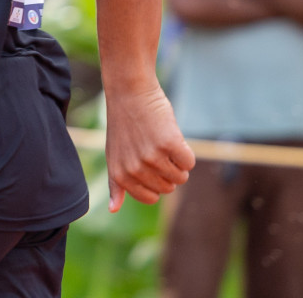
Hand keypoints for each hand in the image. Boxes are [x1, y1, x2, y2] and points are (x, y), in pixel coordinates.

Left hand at [104, 80, 194, 211]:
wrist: (130, 92)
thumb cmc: (124, 125)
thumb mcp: (114, 155)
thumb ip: (116, 183)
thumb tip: (113, 210)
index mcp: (121, 175)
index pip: (151, 198)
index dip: (155, 182)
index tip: (147, 163)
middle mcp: (135, 169)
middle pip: (168, 188)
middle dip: (166, 170)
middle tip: (152, 146)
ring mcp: (152, 157)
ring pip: (181, 177)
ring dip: (177, 161)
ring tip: (160, 141)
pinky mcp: (170, 144)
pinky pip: (189, 162)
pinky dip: (186, 151)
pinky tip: (170, 135)